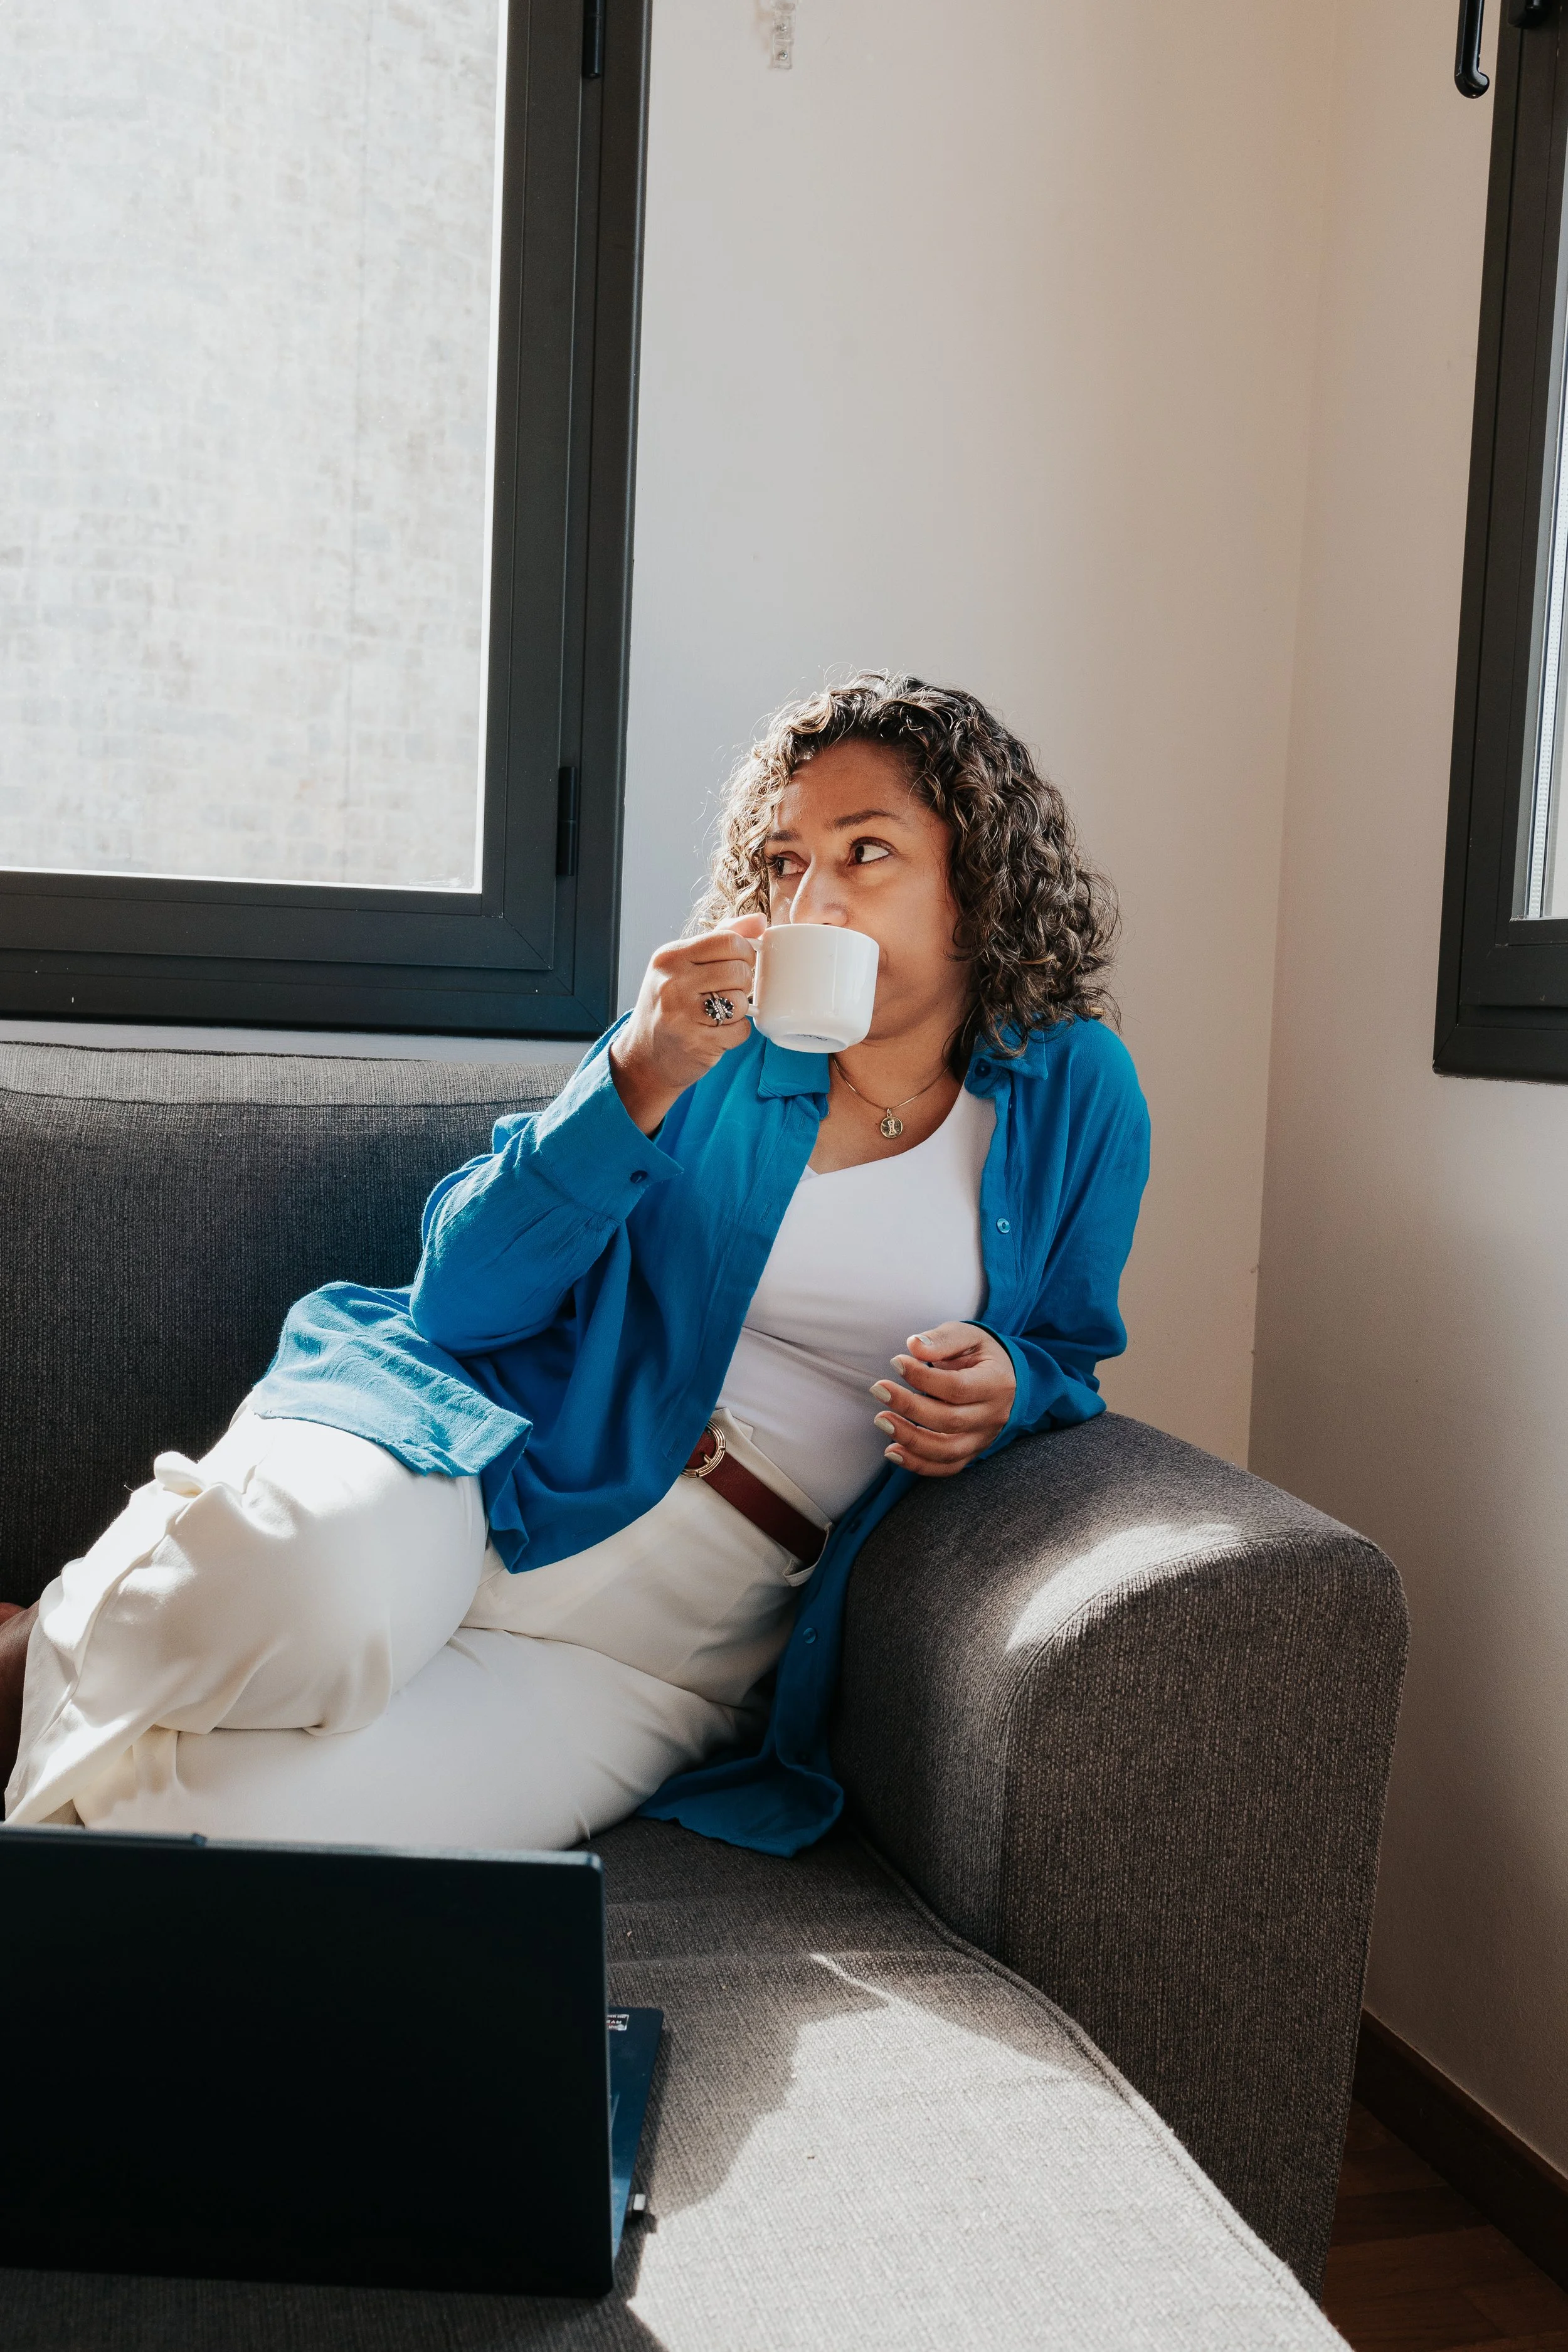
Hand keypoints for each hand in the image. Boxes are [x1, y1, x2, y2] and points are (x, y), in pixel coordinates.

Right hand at [610, 915, 766, 1134]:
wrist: (645, 1057)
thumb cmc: (668, 1005)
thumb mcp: (682, 966)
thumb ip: (720, 939)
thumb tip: (759, 921)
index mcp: (669, 958)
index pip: (727, 940)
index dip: (744, 952)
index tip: (739, 962)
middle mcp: (672, 983)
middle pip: (739, 970)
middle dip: (743, 982)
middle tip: (729, 991)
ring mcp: (683, 1015)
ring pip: (741, 1001)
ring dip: (739, 1010)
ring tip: (720, 1013)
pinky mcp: (697, 1043)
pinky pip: (740, 1030)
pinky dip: (736, 1032)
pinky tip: (717, 1032)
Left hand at [870, 1322, 1016, 1477]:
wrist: (1004, 1379)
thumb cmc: (980, 1354)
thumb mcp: (968, 1336)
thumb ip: (943, 1339)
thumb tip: (914, 1346)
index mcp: (996, 1384)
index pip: (956, 1387)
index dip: (923, 1377)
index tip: (895, 1362)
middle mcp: (993, 1416)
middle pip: (949, 1421)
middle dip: (910, 1407)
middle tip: (878, 1389)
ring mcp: (983, 1439)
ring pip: (946, 1450)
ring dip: (910, 1439)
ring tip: (881, 1421)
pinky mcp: (971, 1453)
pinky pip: (946, 1467)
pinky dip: (918, 1464)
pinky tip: (892, 1451)